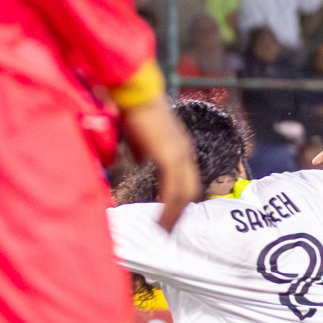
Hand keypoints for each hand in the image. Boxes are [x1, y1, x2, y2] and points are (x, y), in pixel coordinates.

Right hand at [121, 97, 198, 230]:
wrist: (134, 91)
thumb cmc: (132, 110)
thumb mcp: (139, 137)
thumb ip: (142, 151)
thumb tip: (138, 162)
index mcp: (180, 147)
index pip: (186, 179)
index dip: (180, 199)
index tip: (172, 215)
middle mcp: (185, 151)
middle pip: (190, 189)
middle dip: (180, 212)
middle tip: (170, 230)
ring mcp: (180, 154)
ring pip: (184, 193)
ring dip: (175, 214)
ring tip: (165, 231)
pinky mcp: (170, 157)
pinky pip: (173, 190)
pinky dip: (169, 208)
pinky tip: (162, 221)